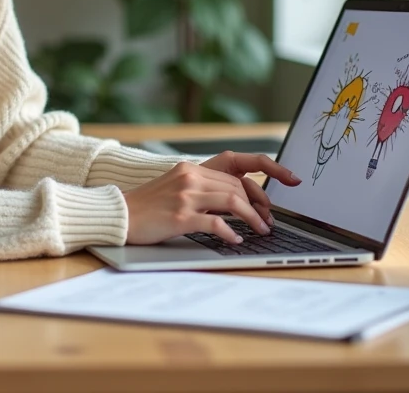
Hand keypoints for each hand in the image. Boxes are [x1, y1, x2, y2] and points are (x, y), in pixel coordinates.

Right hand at [122, 152, 301, 245]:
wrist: (120, 215)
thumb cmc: (149, 208)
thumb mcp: (176, 189)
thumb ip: (203, 189)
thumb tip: (236, 201)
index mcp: (191, 168)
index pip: (237, 170)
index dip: (265, 177)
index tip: (289, 181)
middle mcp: (190, 177)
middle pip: (238, 187)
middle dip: (260, 205)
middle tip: (269, 222)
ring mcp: (185, 196)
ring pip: (233, 201)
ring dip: (252, 219)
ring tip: (261, 231)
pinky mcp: (180, 216)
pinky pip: (215, 223)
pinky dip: (230, 233)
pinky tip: (235, 240)